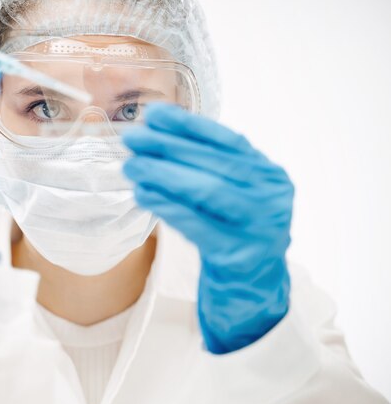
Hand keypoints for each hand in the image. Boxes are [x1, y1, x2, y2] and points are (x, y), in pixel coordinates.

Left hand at [122, 103, 293, 353]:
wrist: (254, 289)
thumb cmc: (234, 233)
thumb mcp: (231, 195)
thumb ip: (207, 168)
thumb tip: (154, 136)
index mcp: (269, 174)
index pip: (227, 140)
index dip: (189, 125)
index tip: (154, 114)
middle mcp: (271, 196)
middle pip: (213, 163)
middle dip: (167, 148)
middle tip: (132, 139)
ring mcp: (260, 226)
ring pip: (206, 190)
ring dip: (163, 175)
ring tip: (132, 166)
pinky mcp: (239, 254)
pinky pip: (197, 224)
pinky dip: (167, 207)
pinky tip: (144, 195)